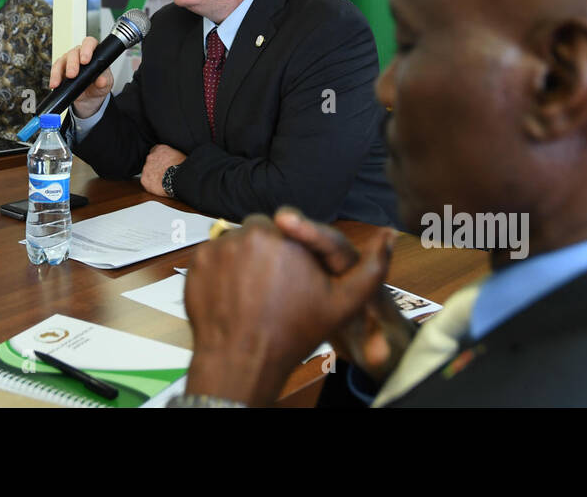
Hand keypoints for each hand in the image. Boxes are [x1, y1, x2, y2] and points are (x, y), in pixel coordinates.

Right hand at [49, 37, 112, 118]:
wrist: (90, 97)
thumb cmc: (98, 84)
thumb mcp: (105, 83)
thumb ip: (105, 80)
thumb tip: (102, 80)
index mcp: (93, 52)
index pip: (89, 43)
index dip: (87, 49)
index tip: (85, 60)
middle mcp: (79, 53)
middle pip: (74, 52)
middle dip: (72, 63)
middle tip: (72, 74)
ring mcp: (68, 60)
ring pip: (62, 60)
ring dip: (59, 71)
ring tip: (59, 82)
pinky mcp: (60, 69)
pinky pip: (55, 70)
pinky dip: (54, 77)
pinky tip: (54, 84)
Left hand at [141, 144, 184, 196]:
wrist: (179, 177)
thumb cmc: (182, 166)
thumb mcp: (179, 154)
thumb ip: (171, 153)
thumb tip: (173, 157)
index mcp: (159, 148)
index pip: (155, 151)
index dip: (160, 158)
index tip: (163, 163)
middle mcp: (150, 156)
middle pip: (151, 161)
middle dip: (156, 166)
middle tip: (164, 172)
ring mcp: (146, 168)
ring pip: (148, 172)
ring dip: (153, 175)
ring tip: (163, 180)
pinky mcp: (144, 179)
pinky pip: (146, 182)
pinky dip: (151, 185)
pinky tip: (160, 187)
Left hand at [183, 216, 395, 405]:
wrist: (243, 360)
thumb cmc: (294, 331)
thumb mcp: (342, 304)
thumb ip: (371, 269)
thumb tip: (391, 234)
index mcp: (285, 236)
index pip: (287, 226)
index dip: (291, 250)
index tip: (291, 275)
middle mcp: (248, 233)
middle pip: (258, 231)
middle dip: (265, 250)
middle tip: (271, 285)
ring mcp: (218, 247)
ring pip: (235, 242)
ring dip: (242, 258)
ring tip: (250, 292)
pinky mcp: (196, 262)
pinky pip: (212, 255)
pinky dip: (219, 271)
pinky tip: (231, 295)